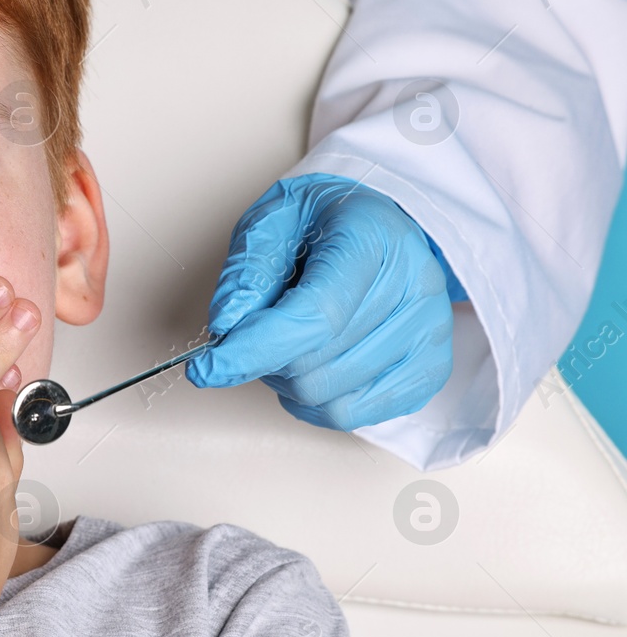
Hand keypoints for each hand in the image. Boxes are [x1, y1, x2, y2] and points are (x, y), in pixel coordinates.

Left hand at [186, 173, 455, 429]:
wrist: (377, 221)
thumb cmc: (322, 221)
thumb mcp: (271, 221)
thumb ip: (247, 271)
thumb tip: (228, 327)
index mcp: (371, 237)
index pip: (314, 315)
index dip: (253, 349)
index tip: (206, 367)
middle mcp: (413, 284)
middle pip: (315, 363)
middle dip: (264, 358)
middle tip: (256, 329)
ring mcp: (429, 330)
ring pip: (330, 396)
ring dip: (287, 381)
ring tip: (288, 342)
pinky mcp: (430, 366)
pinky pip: (354, 415)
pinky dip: (315, 403)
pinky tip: (309, 369)